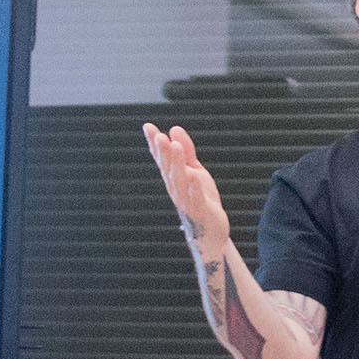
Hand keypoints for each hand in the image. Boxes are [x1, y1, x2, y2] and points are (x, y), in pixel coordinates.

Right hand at [143, 123, 229, 253]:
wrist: (211, 231)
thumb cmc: (201, 199)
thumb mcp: (195, 170)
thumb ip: (186, 151)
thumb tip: (174, 129)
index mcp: (173, 178)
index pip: (161, 159)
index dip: (154, 143)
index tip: (148, 127)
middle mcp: (176, 189)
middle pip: (168, 168)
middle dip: (163, 152)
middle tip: (160, 136)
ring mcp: (186, 200)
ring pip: (179, 180)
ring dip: (176, 164)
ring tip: (174, 147)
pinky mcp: (200, 210)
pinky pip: (196, 198)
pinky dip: (194, 188)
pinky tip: (193, 176)